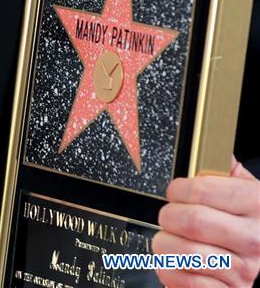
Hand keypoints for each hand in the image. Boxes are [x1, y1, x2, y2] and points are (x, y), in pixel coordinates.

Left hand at [154, 158, 259, 285]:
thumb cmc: (248, 218)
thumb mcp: (245, 187)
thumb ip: (225, 168)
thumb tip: (209, 143)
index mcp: (255, 204)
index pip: (201, 191)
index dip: (178, 189)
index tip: (174, 192)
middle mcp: (253, 239)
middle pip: (191, 222)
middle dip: (169, 216)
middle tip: (169, 216)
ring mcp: (244, 270)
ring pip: (186, 254)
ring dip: (165, 244)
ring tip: (168, 239)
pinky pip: (187, 284)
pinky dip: (171, 272)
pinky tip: (175, 263)